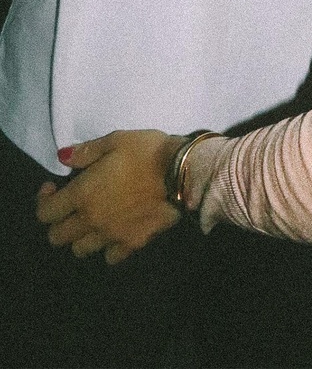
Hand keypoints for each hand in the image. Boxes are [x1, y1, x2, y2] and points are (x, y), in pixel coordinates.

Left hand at [36, 130, 185, 263]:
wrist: (181, 173)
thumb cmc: (146, 151)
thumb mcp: (115, 140)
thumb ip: (85, 152)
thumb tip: (62, 158)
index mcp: (82, 194)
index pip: (45, 212)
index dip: (43, 200)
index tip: (55, 186)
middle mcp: (91, 220)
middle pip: (57, 237)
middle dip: (58, 222)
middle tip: (71, 206)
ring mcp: (111, 236)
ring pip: (80, 250)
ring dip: (80, 238)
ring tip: (92, 222)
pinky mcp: (132, 244)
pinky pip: (110, 257)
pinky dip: (108, 248)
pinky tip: (115, 233)